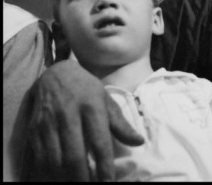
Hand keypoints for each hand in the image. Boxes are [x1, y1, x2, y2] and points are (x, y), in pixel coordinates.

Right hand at [25, 60, 143, 180]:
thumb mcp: (106, 99)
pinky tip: (54, 179)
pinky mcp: (33, 130)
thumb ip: (120, 123)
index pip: (99, 141)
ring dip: (64, 179)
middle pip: (74, 156)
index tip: (108, 182)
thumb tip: (139, 142)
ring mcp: (48, 123)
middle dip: (82, 178)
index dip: (104, 166)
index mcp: (91, 106)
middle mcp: (69, 115)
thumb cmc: (86, 89)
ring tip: (75, 184)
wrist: (56, 74)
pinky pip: (37, 159)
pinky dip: (45, 174)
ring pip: (54, 161)